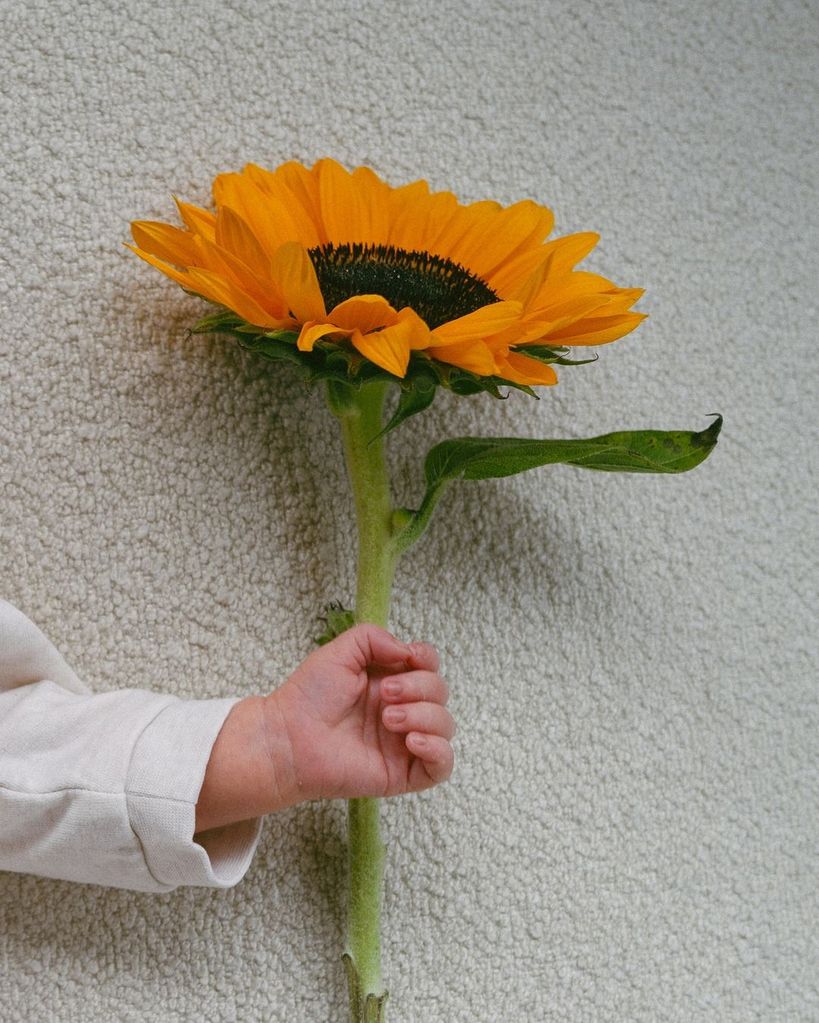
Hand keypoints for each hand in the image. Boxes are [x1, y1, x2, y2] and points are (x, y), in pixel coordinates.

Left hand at [265, 624, 454, 803]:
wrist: (289, 739)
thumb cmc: (309, 696)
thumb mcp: (340, 651)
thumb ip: (374, 637)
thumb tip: (407, 652)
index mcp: (391, 682)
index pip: (429, 667)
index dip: (426, 659)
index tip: (408, 657)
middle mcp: (403, 710)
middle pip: (440, 692)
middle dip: (418, 687)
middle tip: (384, 694)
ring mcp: (404, 743)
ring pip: (445, 725)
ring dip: (424, 715)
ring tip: (389, 719)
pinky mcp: (403, 773)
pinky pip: (442, 766)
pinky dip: (438, 750)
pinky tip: (412, 740)